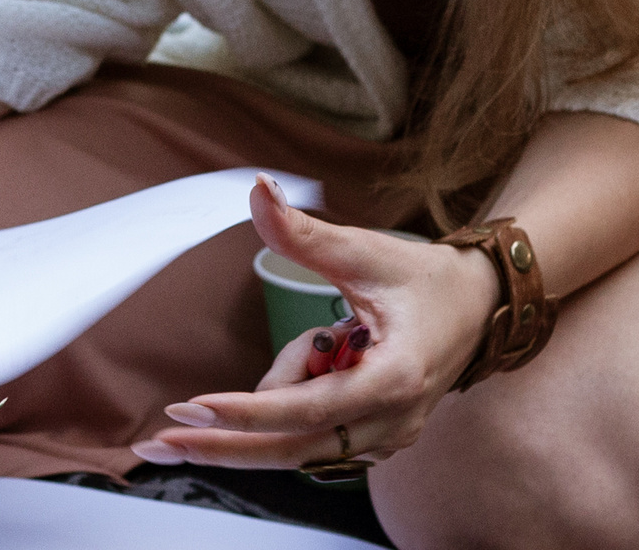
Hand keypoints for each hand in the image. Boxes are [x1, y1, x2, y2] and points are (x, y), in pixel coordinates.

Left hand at [132, 178, 502, 469]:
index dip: (248, 411)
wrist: (480, 308)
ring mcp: (384, 437)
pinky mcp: (373, 439)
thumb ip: (304, 232)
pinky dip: (295, 397)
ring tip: (330, 329)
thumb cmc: (425, 279)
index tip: (193, 409)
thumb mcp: (365, 250)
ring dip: (275, 396)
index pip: (310, 407)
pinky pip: (313, 429)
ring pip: (300, 437)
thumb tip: (257, 190)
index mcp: (396, 377)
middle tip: (158, 443)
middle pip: (293, 447)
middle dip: (225, 446)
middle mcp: (391, 422)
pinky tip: (330, 350)